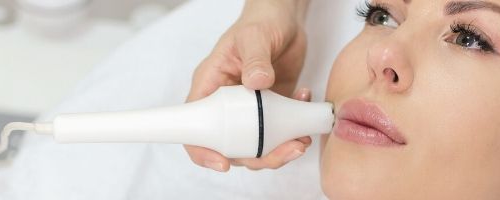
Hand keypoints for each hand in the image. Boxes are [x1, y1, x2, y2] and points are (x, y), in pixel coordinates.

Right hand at [185, 0, 310, 171]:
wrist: (284, 19)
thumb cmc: (259, 22)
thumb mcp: (253, 37)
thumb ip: (255, 59)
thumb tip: (256, 83)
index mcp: (210, 87)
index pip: (195, 128)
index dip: (204, 151)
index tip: (224, 163)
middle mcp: (227, 104)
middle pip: (232, 146)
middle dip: (260, 155)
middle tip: (289, 148)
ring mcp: (250, 110)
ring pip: (258, 145)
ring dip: (281, 147)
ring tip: (302, 137)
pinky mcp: (273, 109)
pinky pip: (279, 131)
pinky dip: (294, 128)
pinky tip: (305, 103)